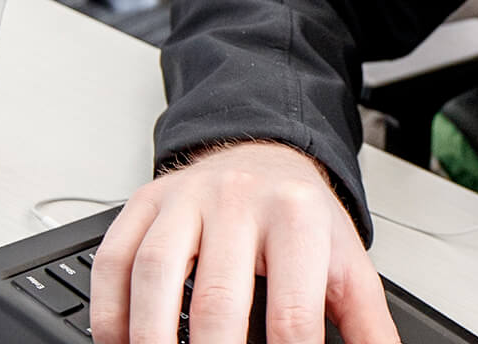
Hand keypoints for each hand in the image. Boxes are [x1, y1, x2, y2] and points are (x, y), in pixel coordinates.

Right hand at [90, 140, 398, 343]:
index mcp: (299, 218)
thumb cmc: (301, 218)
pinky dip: (111, 313)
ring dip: (152, 338)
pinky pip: (114, 260)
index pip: (293, 315)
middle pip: (219, 300)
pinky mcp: (145, 203)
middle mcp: (241, 201)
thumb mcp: (346, 263)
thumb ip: (367, 325)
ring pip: (156, 274)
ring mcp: (186, 200)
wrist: (263, 152)